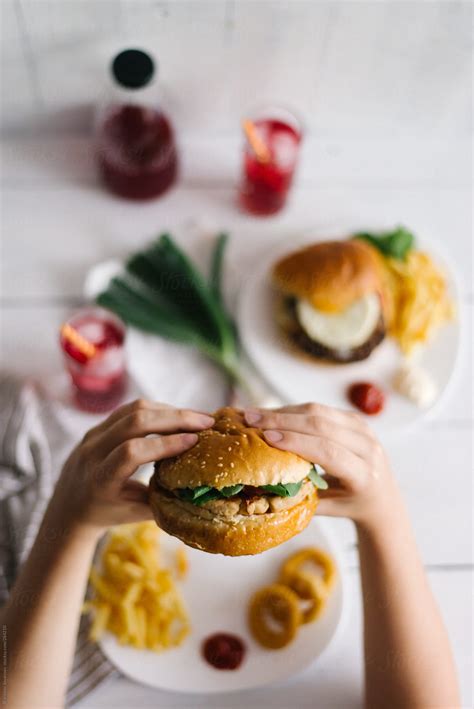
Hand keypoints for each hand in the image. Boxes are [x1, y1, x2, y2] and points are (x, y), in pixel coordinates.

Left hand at [47, 399, 213, 537]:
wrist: (68, 507)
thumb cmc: (107, 513)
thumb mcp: (135, 514)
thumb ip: (164, 501)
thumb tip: (203, 492)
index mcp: (100, 480)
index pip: (132, 452)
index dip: (164, 444)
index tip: (194, 441)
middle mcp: (92, 453)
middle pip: (134, 421)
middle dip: (175, 418)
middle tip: (206, 422)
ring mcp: (93, 435)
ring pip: (133, 409)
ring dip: (169, 410)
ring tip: (197, 418)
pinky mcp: (99, 425)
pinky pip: (129, 409)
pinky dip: (158, 410)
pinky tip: (178, 416)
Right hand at [245, 402, 399, 526]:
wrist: (382, 498)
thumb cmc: (350, 505)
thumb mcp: (328, 508)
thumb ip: (300, 496)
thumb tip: (261, 486)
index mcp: (365, 474)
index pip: (328, 451)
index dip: (297, 441)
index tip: (267, 437)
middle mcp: (368, 448)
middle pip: (321, 426)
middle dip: (282, 420)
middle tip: (251, 419)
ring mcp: (363, 429)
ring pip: (319, 412)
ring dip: (283, 411)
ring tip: (255, 414)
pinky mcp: (355, 418)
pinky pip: (321, 409)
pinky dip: (293, 410)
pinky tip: (272, 414)